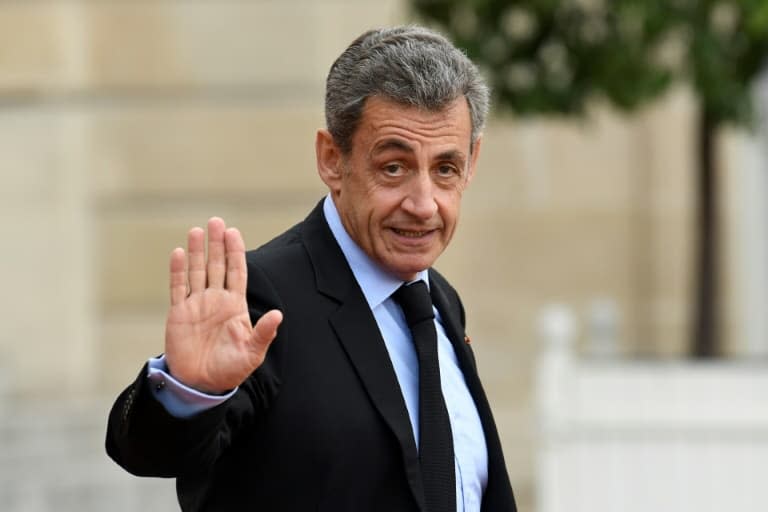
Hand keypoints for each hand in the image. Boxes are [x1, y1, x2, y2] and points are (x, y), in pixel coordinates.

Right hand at [164, 217, 282, 393]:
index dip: (236, 252)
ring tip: (197, 230)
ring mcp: (197, 304)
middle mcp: (216, 300)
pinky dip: (177, 270)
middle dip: (217, 244)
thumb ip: (264, 333)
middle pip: (217, 265)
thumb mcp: (252, 353)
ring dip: (196, 251)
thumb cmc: (229, 370)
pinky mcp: (179, 313)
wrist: (200, 384)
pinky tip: (178, 253)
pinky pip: (178, 287)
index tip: (234, 232)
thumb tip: (279, 315)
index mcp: (235, 306)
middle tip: (216, 221)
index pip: (237, 272)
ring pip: (197, 271)